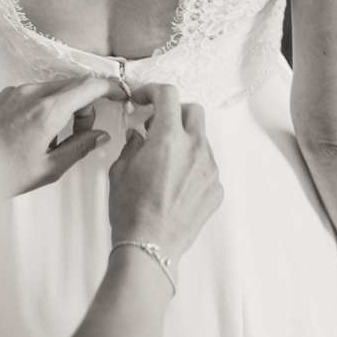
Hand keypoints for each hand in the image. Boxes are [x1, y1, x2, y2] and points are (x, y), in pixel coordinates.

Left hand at [0, 77, 128, 196]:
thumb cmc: (2, 174)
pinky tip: (31, 133)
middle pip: (73, 86)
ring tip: (51, 138)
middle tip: (81, 132)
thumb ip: (81, 147)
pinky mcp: (0, 96)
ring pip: (52, 89)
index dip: (110, 88)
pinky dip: (41, 106)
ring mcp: (13, 93)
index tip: (120, 94)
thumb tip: (100, 136)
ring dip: (63, 106)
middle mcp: (30, 94)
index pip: (90, 86)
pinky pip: (31, 93)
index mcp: (47, 111)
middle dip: (85, 105)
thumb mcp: (50, 168)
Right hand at [107, 83, 223, 261]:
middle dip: (174, 112)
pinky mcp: (216, 188)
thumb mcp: (120, 170)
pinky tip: (175, 183)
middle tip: (156, 125)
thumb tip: (139, 135)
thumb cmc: (131, 210)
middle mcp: (195, 148)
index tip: (144, 98)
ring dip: (184, 141)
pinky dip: (193, 166)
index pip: (168, 95)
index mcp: (168, 138)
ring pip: (201, 140)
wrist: (150, 245)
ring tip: (164, 161)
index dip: (153, 91)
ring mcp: (210, 168)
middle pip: (193, 111)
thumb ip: (132, 144)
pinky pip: (207, 166)